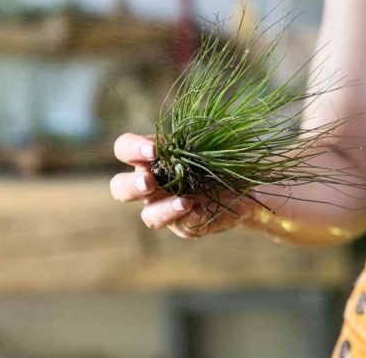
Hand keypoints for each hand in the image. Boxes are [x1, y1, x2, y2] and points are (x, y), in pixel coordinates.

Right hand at [110, 133, 259, 238]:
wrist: (245, 186)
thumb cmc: (221, 157)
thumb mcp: (210, 143)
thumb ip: (197, 140)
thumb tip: (194, 138)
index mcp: (152, 157)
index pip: (124, 149)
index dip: (131, 149)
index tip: (153, 151)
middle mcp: (152, 185)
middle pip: (120, 188)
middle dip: (131, 186)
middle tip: (148, 182)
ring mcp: (167, 208)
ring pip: (149, 216)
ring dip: (163, 210)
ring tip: (185, 202)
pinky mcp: (187, 225)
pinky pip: (182, 227)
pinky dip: (191, 219)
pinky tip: (202, 211)